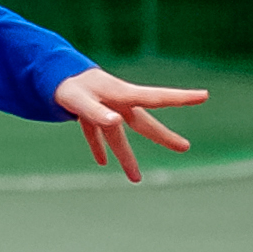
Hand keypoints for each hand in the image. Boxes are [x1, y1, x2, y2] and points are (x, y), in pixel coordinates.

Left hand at [51, 65, 208, 184]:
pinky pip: (96, 134)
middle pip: (144, 123)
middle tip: (185, 148)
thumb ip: (96, 112)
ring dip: (126, 156)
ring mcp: (104, 109)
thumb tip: (117, 122)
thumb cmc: (65, 85)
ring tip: (136, 179)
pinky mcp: (89, 114)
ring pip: (119, 136)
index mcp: (121, 94)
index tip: (204, 95)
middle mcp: (117, 103)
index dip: (181, 98)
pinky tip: (102, 163)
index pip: (156, 97)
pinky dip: (98, 147)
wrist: (48, 73)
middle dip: (163, 137)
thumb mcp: (78, 99)